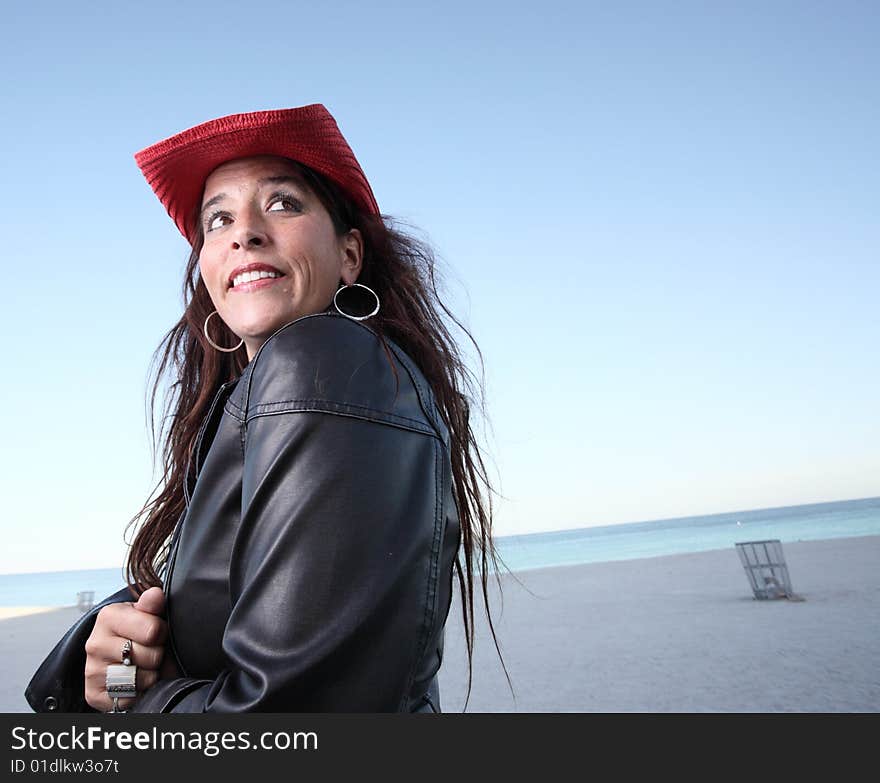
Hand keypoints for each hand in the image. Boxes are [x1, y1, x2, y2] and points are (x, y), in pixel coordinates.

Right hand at [84, 587, 168, 711]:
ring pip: (140, 679)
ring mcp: (92, 670)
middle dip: (158, 654)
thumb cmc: (136, 629)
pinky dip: (139, 692)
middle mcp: (95, 644)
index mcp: (108, 617)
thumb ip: (152, 604)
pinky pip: (130, 698)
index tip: (157, 631)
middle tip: (150, 649)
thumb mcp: (144, 612)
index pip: (153, 631)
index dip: (162, 632)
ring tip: (144, 664)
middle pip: (150, 657)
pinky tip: (135, 681)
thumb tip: (156, 594)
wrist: (114, 652)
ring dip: (150, 675)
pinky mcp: (93, 694)